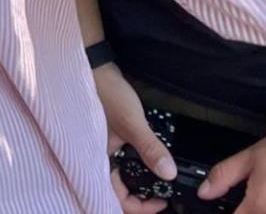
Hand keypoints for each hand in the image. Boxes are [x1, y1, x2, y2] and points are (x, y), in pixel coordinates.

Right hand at [92, 62, 171, 213]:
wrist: (96, 66)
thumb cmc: (106, 92)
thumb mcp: (132, 122)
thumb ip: (150, 148)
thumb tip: (169, 174)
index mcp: (98, 162)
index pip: (117, 199)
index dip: (140, 206)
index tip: (161, 202)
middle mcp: (99, 160)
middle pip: (121, 192)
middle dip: (143, 198)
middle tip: (164, 195)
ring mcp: (105, 150)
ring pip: (123, 178)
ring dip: (141, 183)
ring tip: (161, 181)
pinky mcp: (111, 140)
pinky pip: (125, 162)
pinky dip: (138, 167)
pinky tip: (150, 161)